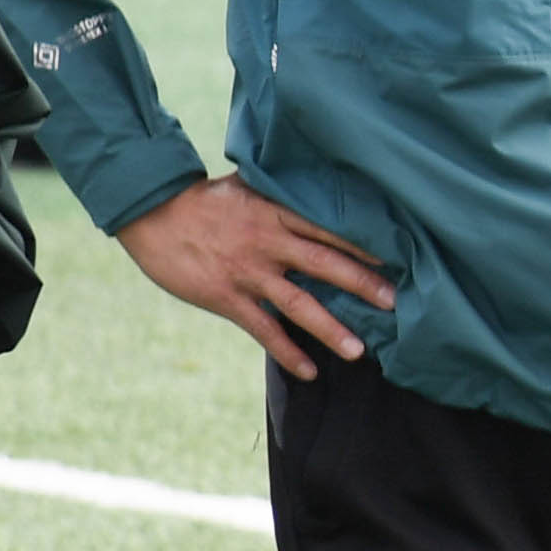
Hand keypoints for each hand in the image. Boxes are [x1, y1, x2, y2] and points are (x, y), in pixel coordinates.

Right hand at [118, 174, 393, 380]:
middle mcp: (268, 243)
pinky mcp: (225, 297)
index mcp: (276, 213)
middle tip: (397, 304)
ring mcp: (248, 273)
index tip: (399, 257)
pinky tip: (309, 370)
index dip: (364, 244)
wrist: (151, 211)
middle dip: (363, 284)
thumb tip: (318, 180)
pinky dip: (286, 351)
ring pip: (298, 304)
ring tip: (359, 352)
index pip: (329, 229)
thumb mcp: (248, 185)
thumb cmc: (203, 199)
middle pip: (324, 265)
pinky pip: (263, 329)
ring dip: (330, 329)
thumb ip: (282, 192)